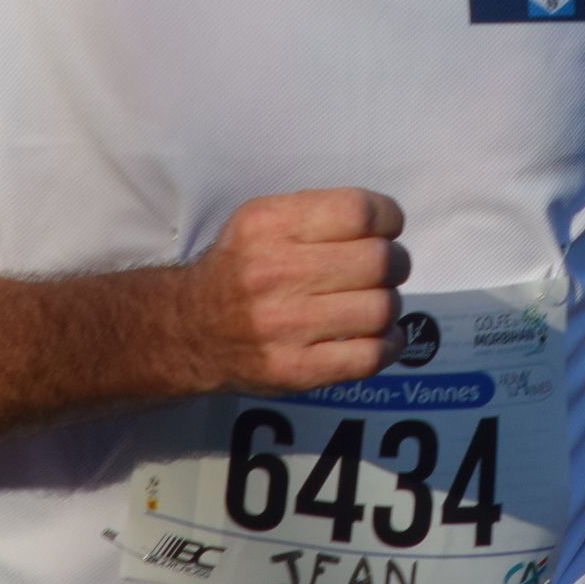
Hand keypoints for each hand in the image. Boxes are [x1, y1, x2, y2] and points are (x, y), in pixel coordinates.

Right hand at [179, 188, 410, 395]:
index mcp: (268, 226)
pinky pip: (371, 356)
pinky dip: (390, 343)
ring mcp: (284, 327)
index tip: (388, 228)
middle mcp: (274, 274)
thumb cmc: (239, 268)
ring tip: (374, 301)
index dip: (388, 218)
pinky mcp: (295, 371)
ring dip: (390, 303)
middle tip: (386, 267)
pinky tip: (380, 334)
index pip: (359, 212)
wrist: (189, 330)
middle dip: (395, 262)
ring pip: (381, 309)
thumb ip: (317, 213)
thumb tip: (385, 222)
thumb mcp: (261, 219)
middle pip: (378, 261)